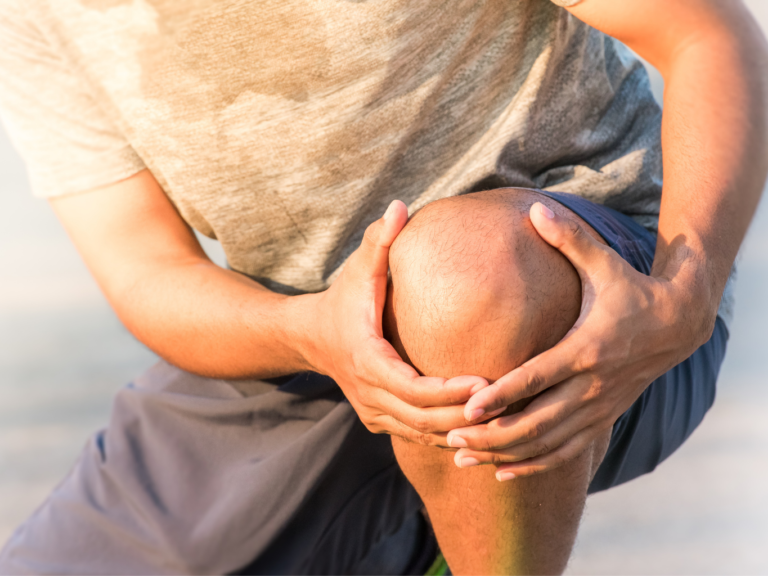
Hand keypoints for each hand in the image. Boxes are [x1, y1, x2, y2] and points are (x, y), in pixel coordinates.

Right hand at [300, 200, 489, 445]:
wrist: (309, 337)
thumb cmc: (341, 298)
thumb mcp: (358, 267)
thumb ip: (379, 239)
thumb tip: (400, 205)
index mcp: (366, 359)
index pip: (411, 388)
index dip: (447, 390)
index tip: (484, 382)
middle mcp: (368, 393)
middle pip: (421, 419)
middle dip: (462, 415)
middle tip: (505, 402)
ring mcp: (371, 412)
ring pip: (421, 434)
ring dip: (459, 430)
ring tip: (500, 418)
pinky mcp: (378, 420)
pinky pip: (416, 435)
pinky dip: (446, 433)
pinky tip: (478, 426)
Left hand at [446, 203, 714, 478]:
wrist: (678, 324)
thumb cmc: (632, 289)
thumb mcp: (605, 262)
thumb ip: (569, 238)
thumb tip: (536, 207)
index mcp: (586, 348)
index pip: (538, 377)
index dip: (504, 393)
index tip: (469, 406)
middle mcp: (591, 384)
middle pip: (538, 421)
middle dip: (493, 433)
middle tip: (451, 438)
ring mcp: (597, 407)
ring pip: (548, 444)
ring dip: (505, 454)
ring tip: (464, 459)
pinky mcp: (601, 418)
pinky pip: (566, 452)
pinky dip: (534, 465)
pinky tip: (502, 471)